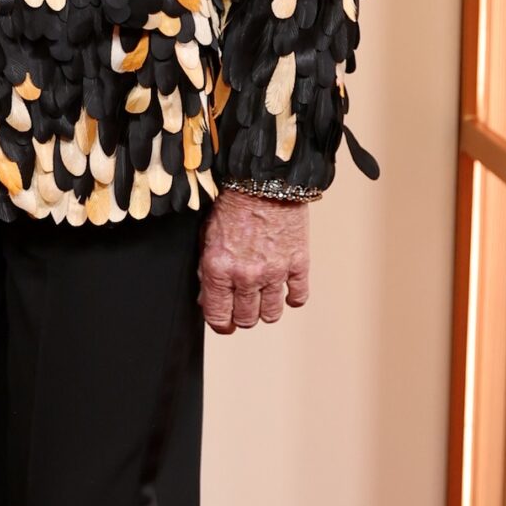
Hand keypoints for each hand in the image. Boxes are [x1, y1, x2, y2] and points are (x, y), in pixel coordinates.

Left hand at [198, 190, 310, 333]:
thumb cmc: (232, 205)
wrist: (264, 181)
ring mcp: (274, 272)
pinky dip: (292, 299)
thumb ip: (206, 272)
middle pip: (246, 319)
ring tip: (263, 298)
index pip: (218, 315)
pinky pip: (298, 297)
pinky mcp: (298, 264)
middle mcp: (246, 275)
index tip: (224, 323)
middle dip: (242, 317)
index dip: (220, 324)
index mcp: (219, 269)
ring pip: (271, 314)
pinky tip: (286, 291)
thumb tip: (207, 299)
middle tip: (242, 307)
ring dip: (266, 311)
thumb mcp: (206, 237)